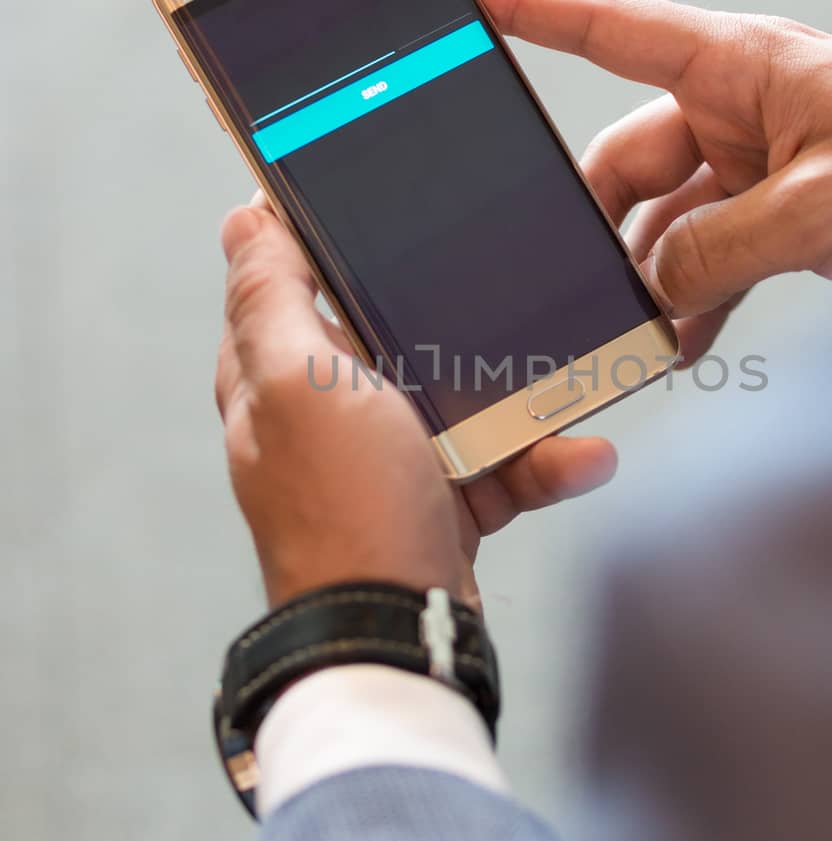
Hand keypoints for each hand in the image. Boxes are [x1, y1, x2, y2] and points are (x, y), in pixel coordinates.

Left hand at [215, 205, 616, 610]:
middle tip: (511, 292)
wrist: (400, 633)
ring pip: (462, 397)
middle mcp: (324, 415)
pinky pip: (500, 461)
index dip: (333, 242)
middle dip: (458, 321)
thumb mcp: (301, 383)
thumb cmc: (344, 510)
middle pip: (395, 334)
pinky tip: (580, 456)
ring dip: (522, 399)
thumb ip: (271, 298)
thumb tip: (242, 218)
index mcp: (275, 377)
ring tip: (571, 393)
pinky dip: (542, 461)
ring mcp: (385, 461)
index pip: (292, 283)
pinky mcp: (439, 501)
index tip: (393, 207)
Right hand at [468, 0, 831, 361]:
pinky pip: (711, 256)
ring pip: (666, 221)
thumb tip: (647, 291)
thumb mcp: (823, 207)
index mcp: (741, 66)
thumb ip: (719, 250)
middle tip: (570, 284)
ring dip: (649, 280)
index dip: (531, 9)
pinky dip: (693, 300)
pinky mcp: (783, 214)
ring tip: (630, 336)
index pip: (611, 29)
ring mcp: (760, 164)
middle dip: (596, 223)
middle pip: (627, 160)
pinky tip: (680, 346)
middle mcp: (740, 108)